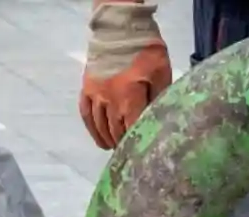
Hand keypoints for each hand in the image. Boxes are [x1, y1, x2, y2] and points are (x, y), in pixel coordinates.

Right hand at [80, 1, 173, 149]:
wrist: (119, 27)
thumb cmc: (145, 50)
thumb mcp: (161, 74)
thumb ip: (159, 99)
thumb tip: (159, 122)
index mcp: (129, 98)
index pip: (132, 131)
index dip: (137, 145)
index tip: (143, 156)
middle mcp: (109, 100)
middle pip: (116, 131)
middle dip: (124, 145)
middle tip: (133, 154)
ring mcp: (95, 94)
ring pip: (100, 126)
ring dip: (109, 140)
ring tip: (117, 150)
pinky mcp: (87, 87)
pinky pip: (86, 114)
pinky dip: (92, 129)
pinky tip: (100, 139)